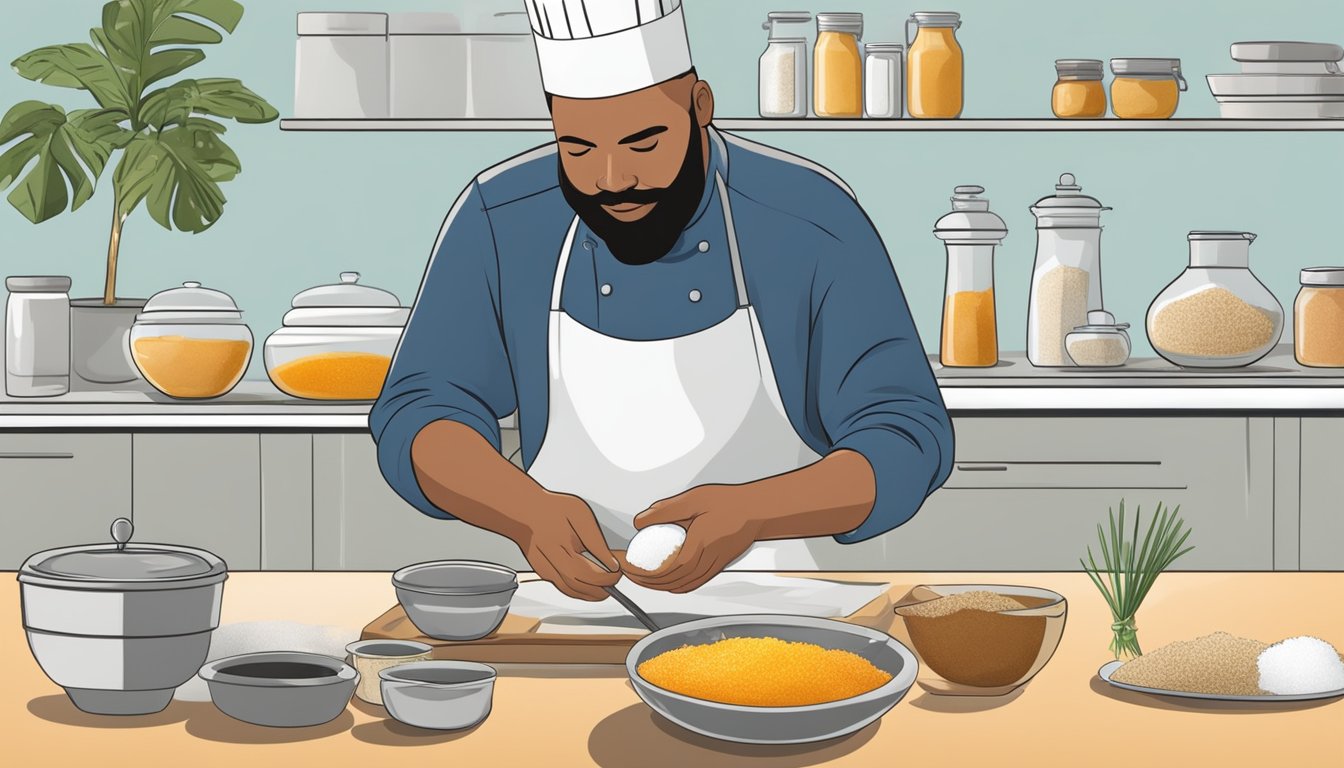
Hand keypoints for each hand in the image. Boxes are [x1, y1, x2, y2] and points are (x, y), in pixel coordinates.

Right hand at [512, 491, 620, 600]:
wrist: (525, 511)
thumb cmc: (551, 509)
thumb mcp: (580, 515)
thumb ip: (596, 541)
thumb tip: (611, 563)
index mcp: (562, 546)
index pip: (589, 574)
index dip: (607, 578)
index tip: (617, 572)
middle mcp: (551, 562)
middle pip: (580, 587)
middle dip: (601, 589)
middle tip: (613, 581)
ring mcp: (545, 570)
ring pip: (571, 591)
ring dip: (591, 594)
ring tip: (605, 586)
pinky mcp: (543, 572)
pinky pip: (564, 588)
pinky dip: (579, 591)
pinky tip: (589, 586)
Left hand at [624, 485, 760, 593]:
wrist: (757, 511)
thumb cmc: (729, 503)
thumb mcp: (694, 499)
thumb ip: (666, 510)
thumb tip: (641, 521)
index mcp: (698, 545)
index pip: (664, 569)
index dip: (642, 572)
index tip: (627, 565)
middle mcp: (706, 561)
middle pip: (670, 581)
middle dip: (645, 580)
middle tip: (628, 572)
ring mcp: (712, 566)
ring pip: (681, 585)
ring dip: (658, 586)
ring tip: (642, 578)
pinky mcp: (717, 567)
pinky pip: (693, 583)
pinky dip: (676, 587)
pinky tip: (668, 582)